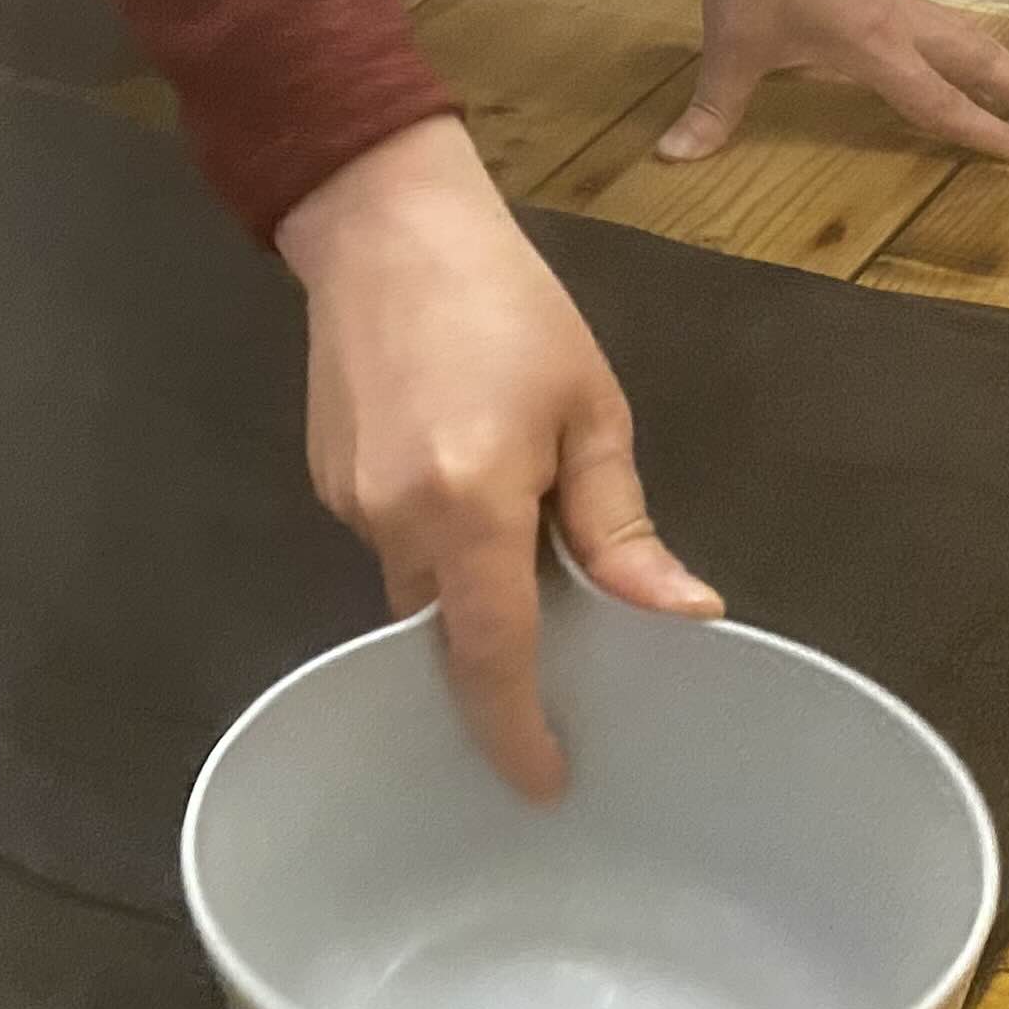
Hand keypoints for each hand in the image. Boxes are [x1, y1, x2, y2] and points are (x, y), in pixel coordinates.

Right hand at [277, 117, 724, 801]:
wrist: (387, 224)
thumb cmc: (509, 304)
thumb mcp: (590, 408)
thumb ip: (619, 525)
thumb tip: (681, 615)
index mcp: (471, 506)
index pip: (492, 656)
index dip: (515, 732)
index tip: (543, 784)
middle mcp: (396, 522)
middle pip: (450, 633)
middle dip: (501, 655)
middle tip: (563, 661)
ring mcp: (350, 505)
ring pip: (419, 590)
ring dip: (472, 586)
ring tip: (522, 529)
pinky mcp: (328, 482)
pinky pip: (394, 545)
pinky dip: (439, 542)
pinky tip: (470, 478)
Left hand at [659, 0, 1008, 166]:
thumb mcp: (731, 44)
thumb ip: (713, 107)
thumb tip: (673, 157)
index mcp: (877, 47)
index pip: (947, 104)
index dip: (996, 136)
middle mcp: (902, 27)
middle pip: (985, 67)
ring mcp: (899, 6)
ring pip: (974, 43)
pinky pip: (948, 31)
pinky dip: (978, 55)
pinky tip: (984, 66)